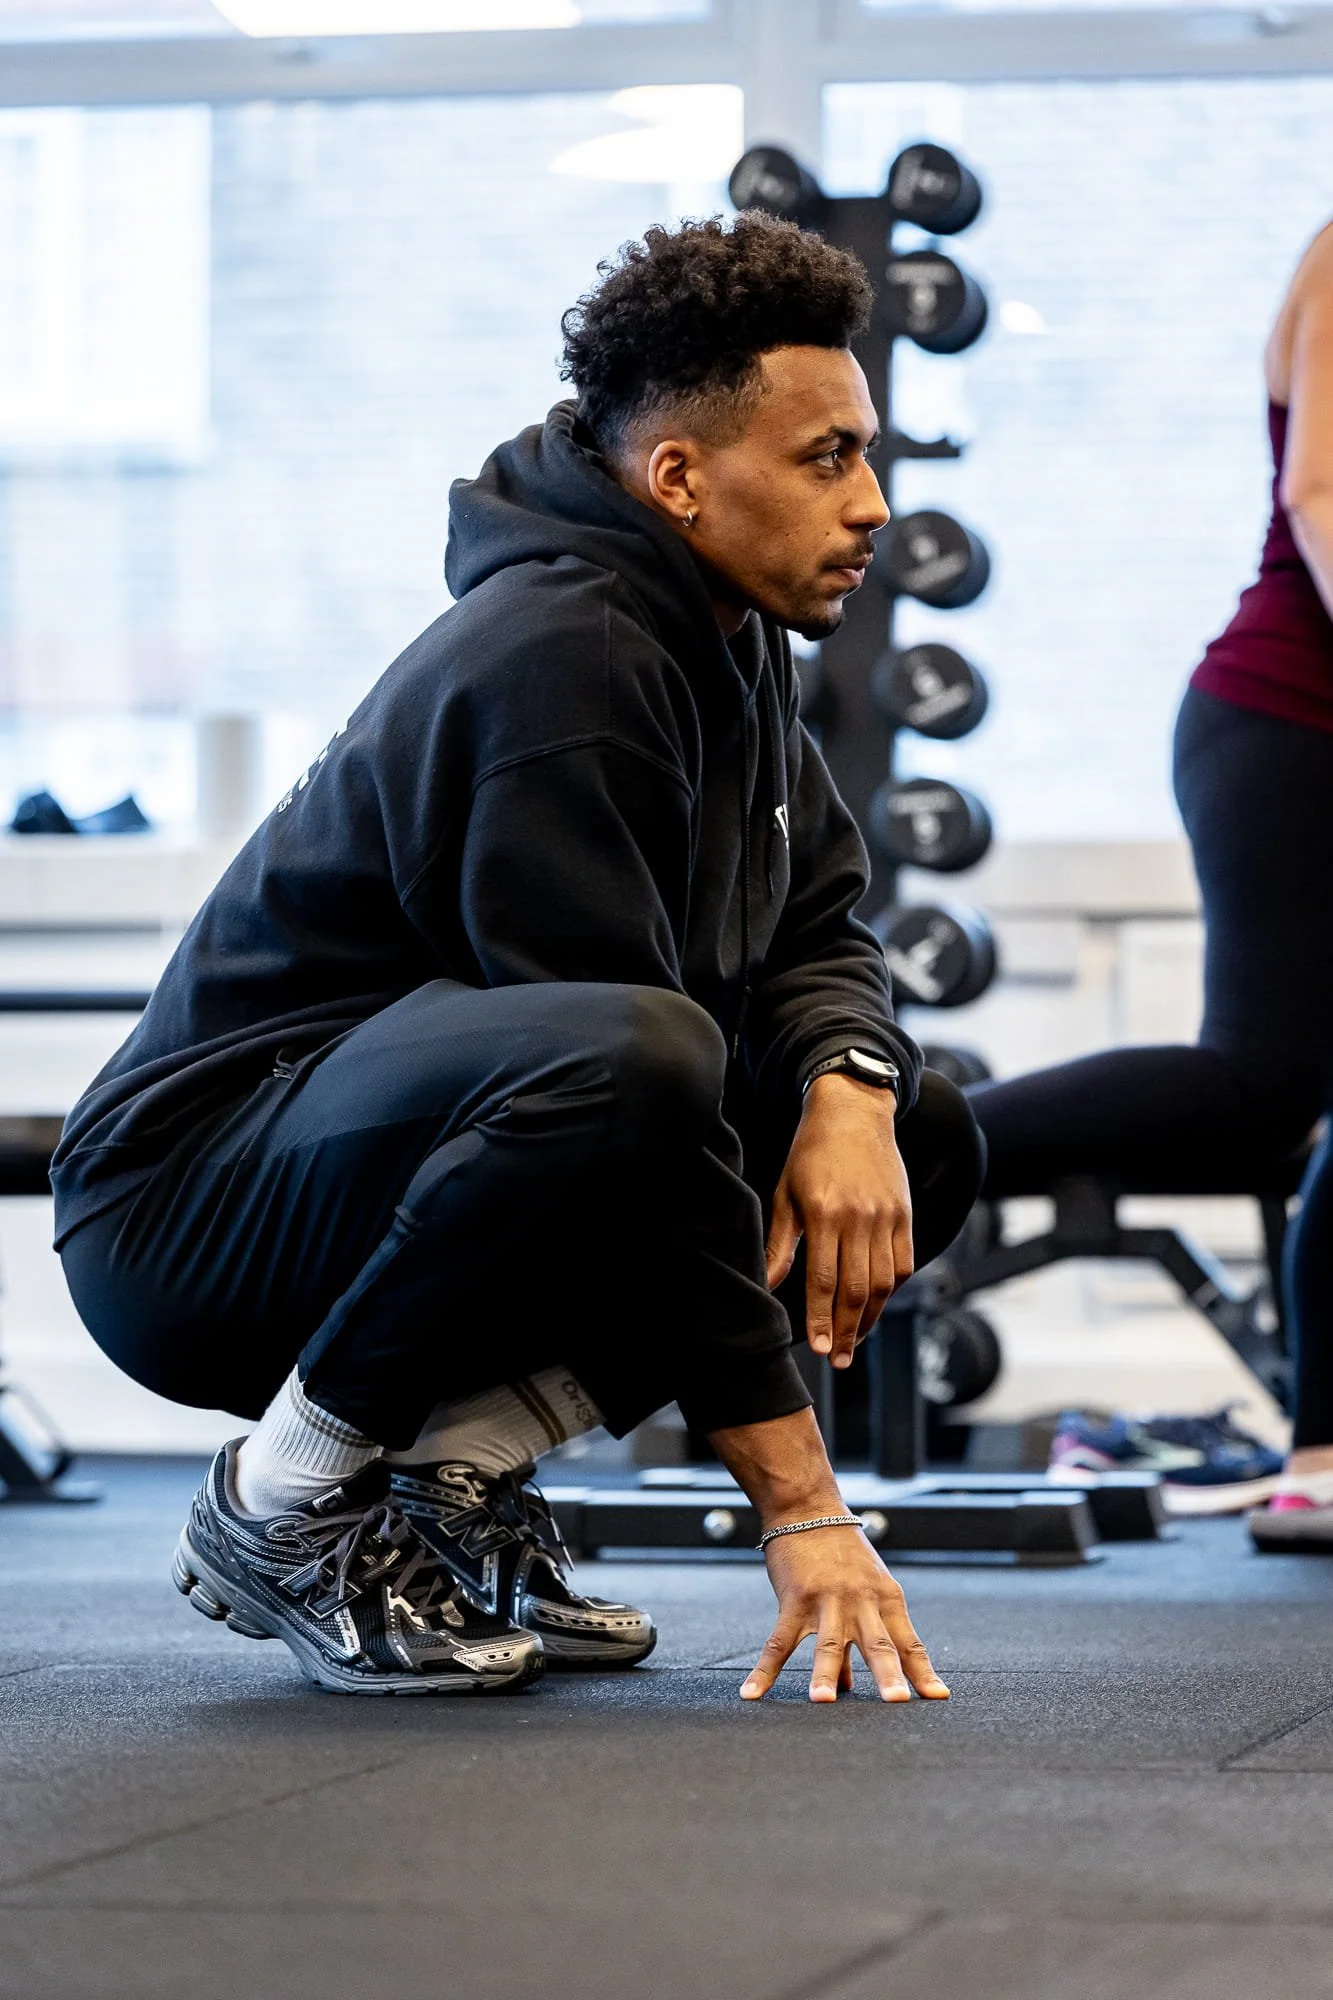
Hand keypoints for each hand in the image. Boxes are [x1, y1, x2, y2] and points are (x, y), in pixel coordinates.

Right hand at [739, 1524, 949, 1703]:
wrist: (808, 1510)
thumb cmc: (841, 1553)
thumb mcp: (866, 1588)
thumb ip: (863, 1635)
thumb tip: (853, 1685)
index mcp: (886, 1599)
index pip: (909, 1643)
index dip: (922, 1672)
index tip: (938, 1698)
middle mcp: (861, 1601)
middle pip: (878, 1643)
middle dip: (887, 1674)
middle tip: (897, 1702)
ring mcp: (827, 1600)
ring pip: (829, 1643)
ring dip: (826, 1673)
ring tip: (823, 1701)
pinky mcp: (794, 1599)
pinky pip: (779, 1641)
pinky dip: (764, 1670)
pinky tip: (752, 1693)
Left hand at [765, 1072, 912, 1368]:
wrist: (854, 1112)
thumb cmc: (811, 1152)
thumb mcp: (785, 1193)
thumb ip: (780, 1243)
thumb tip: (768, 1285)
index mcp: (824, 1214)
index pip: (824, 1281)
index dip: (821, 1320)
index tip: (818, 1348)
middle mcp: (859, 1219)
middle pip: (856, 1290)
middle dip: (846, 1331)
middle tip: (837, 1358)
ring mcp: (887, 1217)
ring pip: (883, 1283)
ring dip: (869, 1318)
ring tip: (854, 1341)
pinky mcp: (905, 1214)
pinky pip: (903, 1263)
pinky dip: (892, 1290)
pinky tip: (877, 1306)